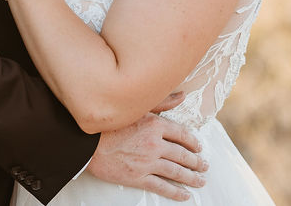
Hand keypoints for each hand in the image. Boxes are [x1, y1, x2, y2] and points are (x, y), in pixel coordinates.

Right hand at [86, 108, 206, 201]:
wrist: (86, 143)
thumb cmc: (108, 124)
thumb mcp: (136, 108)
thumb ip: (162, 102)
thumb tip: (182, 95)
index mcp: (155, 124)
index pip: (182, 134)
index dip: (193, 142)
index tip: (198, 147)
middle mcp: (154, 144)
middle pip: (183, 155)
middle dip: (196, 162)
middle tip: (204, 166)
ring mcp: (147, 162)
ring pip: (176, 172)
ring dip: (191, 178)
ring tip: (200, 181)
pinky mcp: (137, 177)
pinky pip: (162, 186)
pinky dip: (175, 192)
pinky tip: (184, 195)